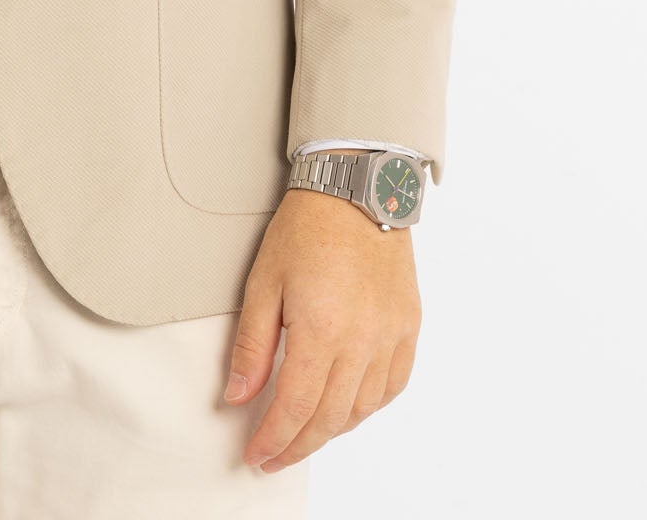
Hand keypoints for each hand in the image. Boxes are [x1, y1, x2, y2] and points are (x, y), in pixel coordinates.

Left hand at [222, 186, 420, 471]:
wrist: (356, 189)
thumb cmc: (306, 229)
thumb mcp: (263, 282)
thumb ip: (252, 347)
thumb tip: (238, 397)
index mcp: (322, 331)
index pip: (295, 409)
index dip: (273, 440)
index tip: (255, 456)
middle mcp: (362, 342)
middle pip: (329, 419)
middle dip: (298, 445)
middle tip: (274, 456)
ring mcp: (391, 336)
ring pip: (362, 409)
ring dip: (331, 430)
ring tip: (304, 434)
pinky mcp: (408, 327)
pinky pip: (392, 386)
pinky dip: (368, 406)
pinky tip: (348, 407)